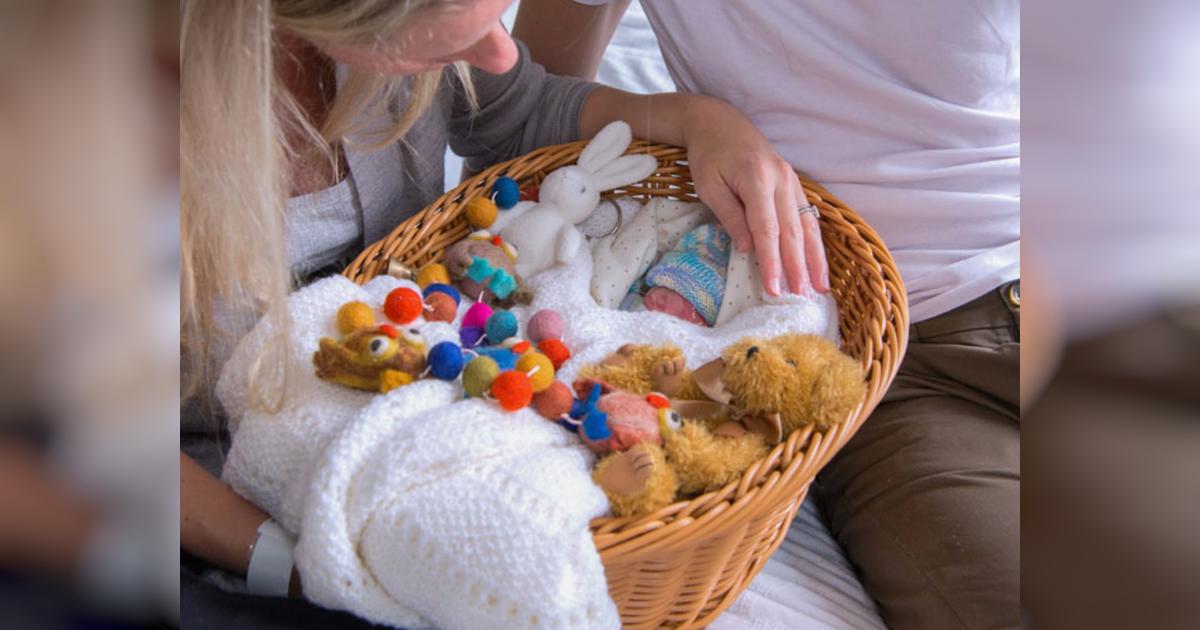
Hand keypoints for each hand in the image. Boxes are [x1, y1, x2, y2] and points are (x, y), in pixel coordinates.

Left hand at [681, 98, 829, 296]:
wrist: (719, 121)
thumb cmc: (708, 154)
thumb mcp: (709, 186)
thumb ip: (729, 216)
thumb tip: (747, 249)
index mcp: (757, 179)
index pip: (766, 230)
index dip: (772, 262)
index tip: (773, 289)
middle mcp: (781, 179)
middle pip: (792, 231)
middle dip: (798, 267)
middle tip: (801, 297)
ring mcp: (791, 179)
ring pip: (807, 225)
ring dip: (814, 259)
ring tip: (821, 288)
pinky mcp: (793, 182)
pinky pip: (807, 215)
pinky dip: (814, 241)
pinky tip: (818, 262)